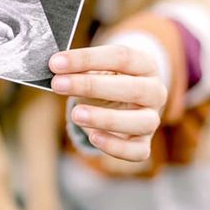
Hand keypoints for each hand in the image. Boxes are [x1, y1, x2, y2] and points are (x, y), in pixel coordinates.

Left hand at [49, 45, 166, 161]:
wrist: (118, 103)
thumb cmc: (104, 81)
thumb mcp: (94, 69)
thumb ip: (79, 67)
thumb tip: (55, 66)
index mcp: (145, 65)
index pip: (121, 57)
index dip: (87, 59)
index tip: (56, 63)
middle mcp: (155, 92)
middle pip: (131, 88)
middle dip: (91, 86)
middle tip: (59, 84)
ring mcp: (152, 119)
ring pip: (141, 121)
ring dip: (106, 118)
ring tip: (76, 114)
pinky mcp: (143, 143)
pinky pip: (137, 151)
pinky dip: (115, 146)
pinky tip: (94, 137)